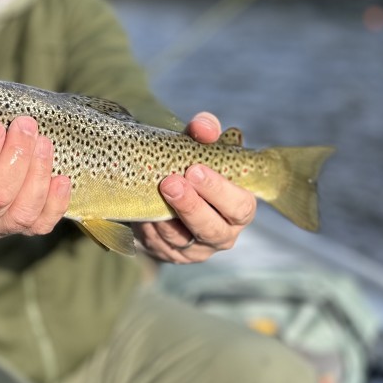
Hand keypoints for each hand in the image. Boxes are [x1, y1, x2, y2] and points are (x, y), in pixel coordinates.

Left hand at [134, 111, 255, 262]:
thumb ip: (204, 131)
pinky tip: (142, 210)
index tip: (194, 169)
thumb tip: (203, 127)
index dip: (218, 190)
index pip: (240, 206)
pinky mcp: (171, 255)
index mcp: (239, 207)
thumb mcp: (199, 144)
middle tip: (170, 182)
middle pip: (212, 230)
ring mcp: (196, 249)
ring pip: (181, 241)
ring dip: (164, 217)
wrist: (165, 187)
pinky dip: (149, 227)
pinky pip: (158, 245)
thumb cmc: (191, 164)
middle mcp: (223, 233)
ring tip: (152, 192)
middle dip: (191, 207)